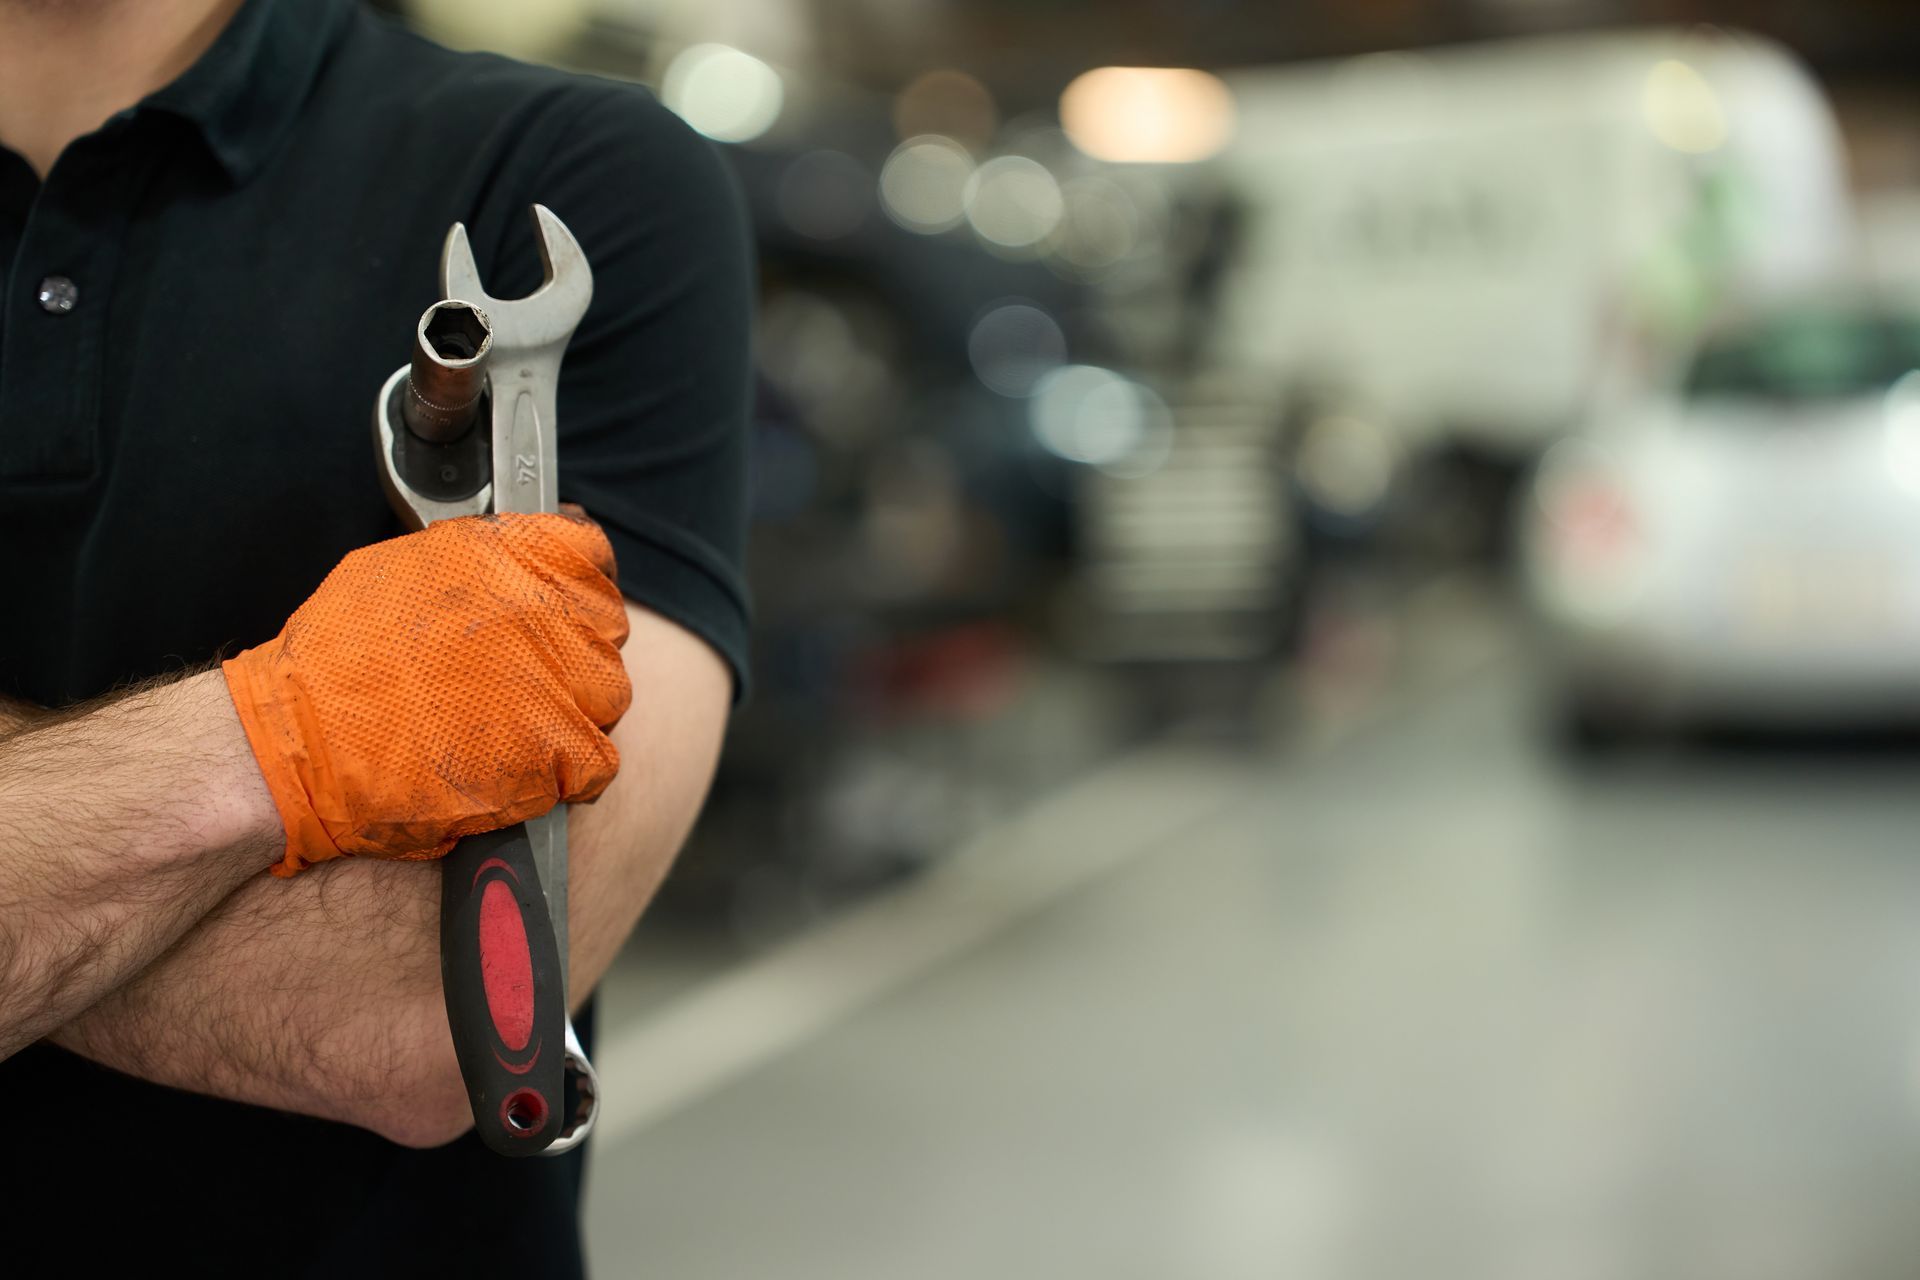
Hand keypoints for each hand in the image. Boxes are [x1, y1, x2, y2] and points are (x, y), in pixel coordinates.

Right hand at [223, 511, 631, 875]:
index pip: (590, 555)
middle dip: (573, 654)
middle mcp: (543, 611)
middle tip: (529, 679)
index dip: (579, 586)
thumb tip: (522, 557)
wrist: (304, 744)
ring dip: (575, 712)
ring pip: (608, 695)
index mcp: (509, 555)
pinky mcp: (557, 752)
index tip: (566, 608)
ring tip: (519, 727)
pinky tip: (527, 771)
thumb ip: (480, 558)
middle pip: (605, 629)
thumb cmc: (336, 660)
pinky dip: (569, 773)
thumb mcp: (403, 568)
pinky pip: (597, 762)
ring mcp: (557, 682)